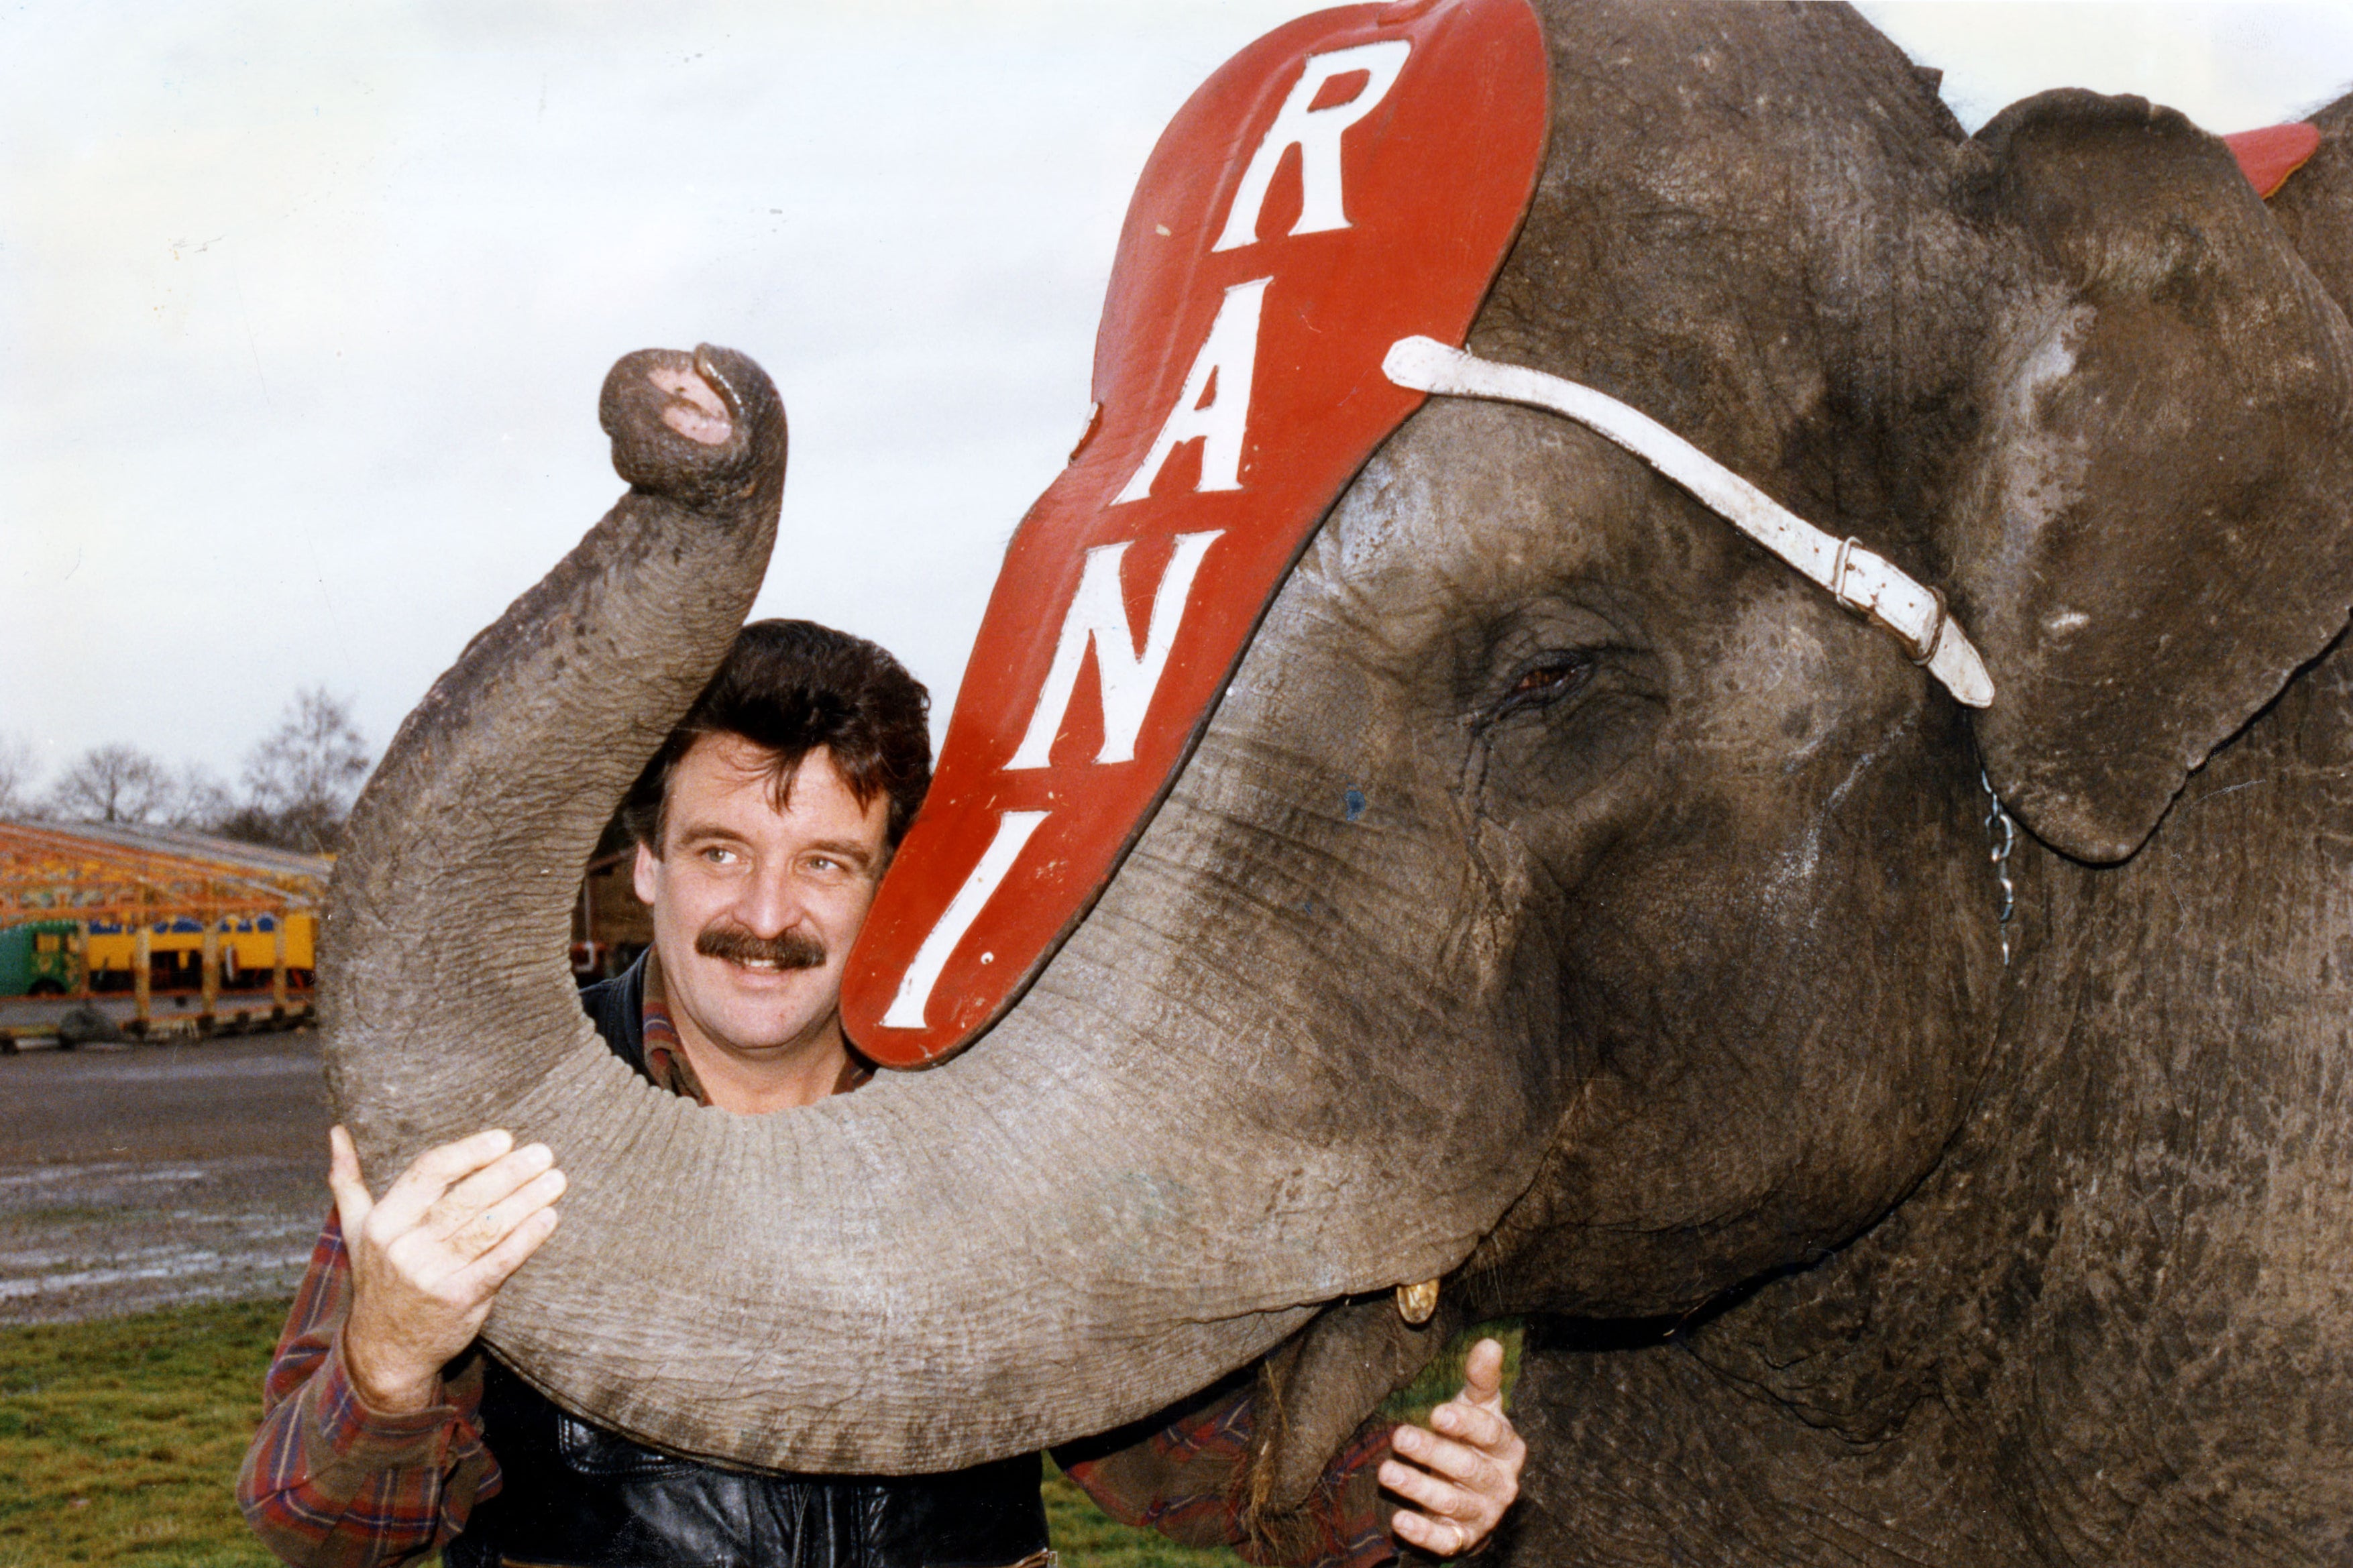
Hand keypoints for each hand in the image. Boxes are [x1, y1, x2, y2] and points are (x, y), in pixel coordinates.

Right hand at [327, 1125, 565, 1415]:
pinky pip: (499, 1262)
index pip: (429, 1173)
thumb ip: (348, 1182)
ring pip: (486, 1228)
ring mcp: (432, 1276)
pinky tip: (549, 1218)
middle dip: (509, 1173)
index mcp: (382, 1223)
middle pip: (464, 1199)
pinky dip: (527, 1239)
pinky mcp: (459, 1300)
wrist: (384, 1351)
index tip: (504, 1138)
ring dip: (526, 1200)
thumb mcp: (355, 1232)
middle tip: (543, 1153)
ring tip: (556, 1179)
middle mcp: (404, 1247)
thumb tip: (336, 1131)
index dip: (468, 1152)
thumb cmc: (380, 1278)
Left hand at [1379, 1337, 1525, 1556]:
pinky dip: (1423, 1532)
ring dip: (1419, 1488)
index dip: (1465, 1424)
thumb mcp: (1479, 1407)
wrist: (1474, 1489)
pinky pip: (1445, 1541)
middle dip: (1434, 1453)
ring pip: (1453, 1503)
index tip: (1437, 1413)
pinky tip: (1399, 1520)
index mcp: (1508, 1447)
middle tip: (1400, 1436)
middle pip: (1468, 1468)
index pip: (1490, 1434)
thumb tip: (1489, 1343)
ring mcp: (1484, 1513)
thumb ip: (1481, 1378)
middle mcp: (1501, 1483)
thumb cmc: (1473, 1438)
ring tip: (1386, 1471)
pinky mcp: (1464, 1538)